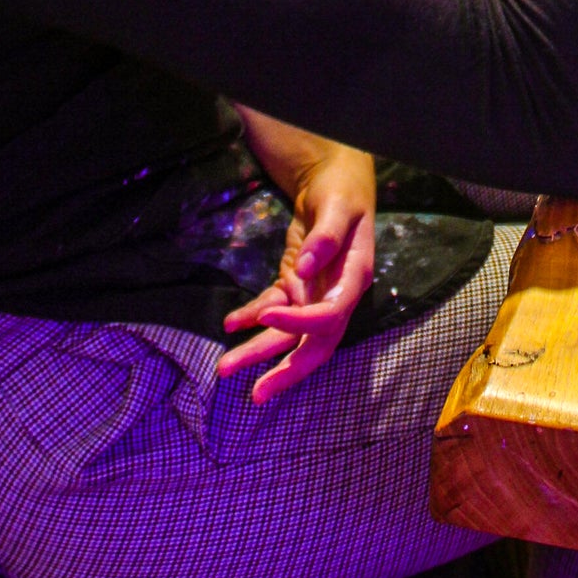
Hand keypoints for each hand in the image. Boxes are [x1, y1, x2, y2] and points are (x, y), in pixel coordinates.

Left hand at [219, 147, 375, 401]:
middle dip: (285, 370)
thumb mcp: (338, 207)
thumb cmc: (342, 192)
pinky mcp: (295, 286)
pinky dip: (250, 318)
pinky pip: (271, 309)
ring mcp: (314, 294)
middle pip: (314, 345)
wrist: (336, 183)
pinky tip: (230, 323)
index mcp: (352, 280)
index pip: (330, 317)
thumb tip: (305, 267)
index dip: (300, 323)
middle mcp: (335, 296)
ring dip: (257, 352)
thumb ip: (326, 237)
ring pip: (287, 335)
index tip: (268, 315)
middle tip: (256, 394)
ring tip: (224, 368)